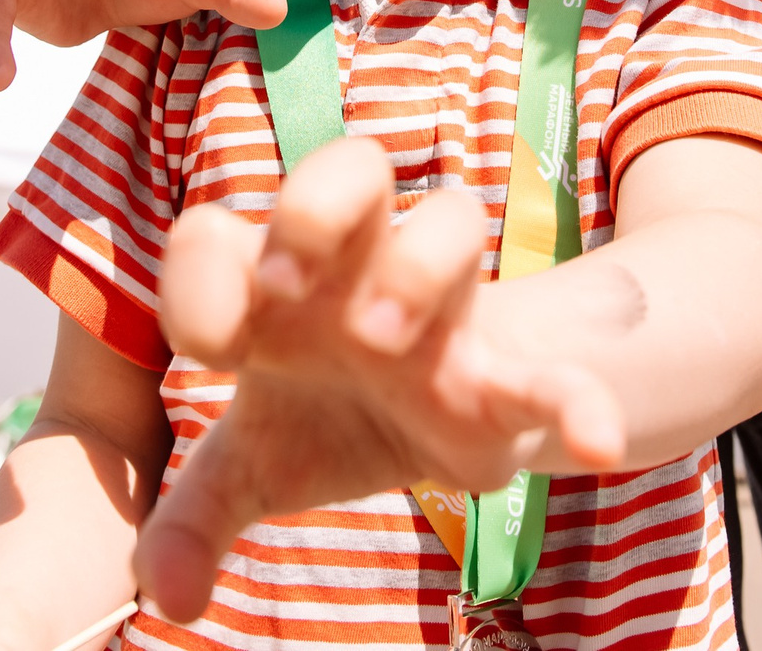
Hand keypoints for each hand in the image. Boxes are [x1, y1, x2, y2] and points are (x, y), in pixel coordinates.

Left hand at [134, 137, 623, 622]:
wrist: (432, 424)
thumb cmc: (324, 414)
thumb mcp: (250, 466)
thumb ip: (195, 517)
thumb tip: (166, 594)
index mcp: (277, 282)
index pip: (218, 232)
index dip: (201, 275)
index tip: (212, 347)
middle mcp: (357, 270)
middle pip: (349, 167)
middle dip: (314, 208)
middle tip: (287, 283)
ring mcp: (438, 308)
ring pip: (452, 223)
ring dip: (416, 271)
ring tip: (384, 343)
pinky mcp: (504, 372)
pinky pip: (552, 369)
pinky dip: (579, 397)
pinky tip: (594, 441)